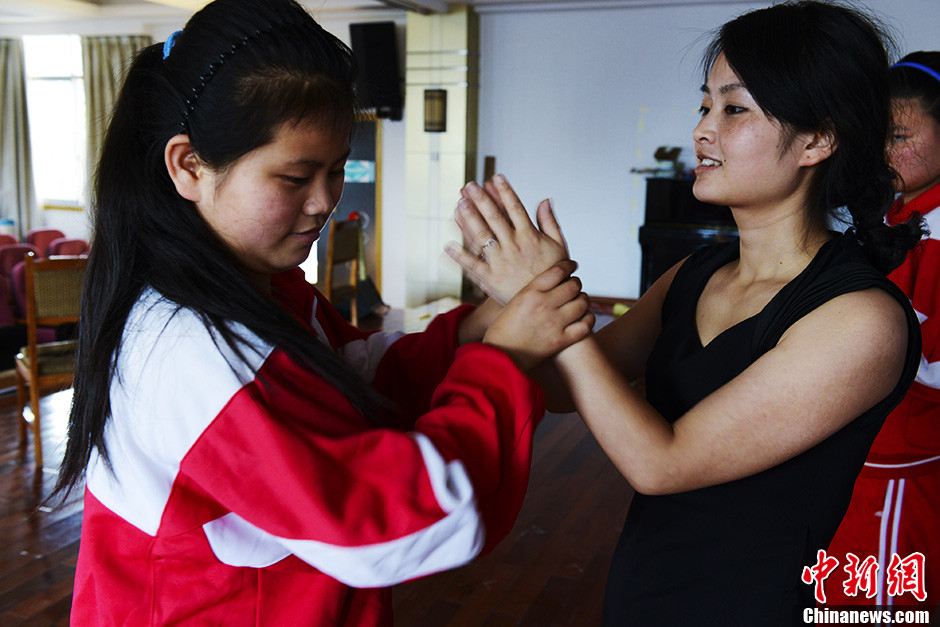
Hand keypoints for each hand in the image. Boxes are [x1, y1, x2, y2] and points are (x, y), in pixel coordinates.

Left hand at [446, 175, 568, 304]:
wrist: (548, 306)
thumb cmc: (554, 275)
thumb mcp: (559, 246)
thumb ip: (550, 222)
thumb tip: (544, 200)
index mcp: (530, 236)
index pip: (515, 207)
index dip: (505, 191)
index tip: (495, 178)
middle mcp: (514, 246)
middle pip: (494, 217)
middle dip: (481, 199)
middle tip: (469, 185)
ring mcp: (501, 262)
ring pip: (481, 236)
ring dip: (469, 219)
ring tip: (459, 204)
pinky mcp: (491, 279)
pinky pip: (472, 265)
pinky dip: (459, 256)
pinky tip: (447, 245)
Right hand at [483, 260, 594, 371]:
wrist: (499, 355)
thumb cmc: (503, 329)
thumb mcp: (514, 302)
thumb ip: (533, 291)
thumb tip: (552, 281)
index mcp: (529, 292)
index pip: (558, 271)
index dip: (568, 266)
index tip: (572, 266)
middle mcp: (543, 304)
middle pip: (573, 286)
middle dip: (576, 284)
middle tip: (575, 286)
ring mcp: (554, 323)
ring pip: (582, 303)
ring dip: (584, 299)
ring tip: (580, 300)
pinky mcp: (560, 341)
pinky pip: (585, 325)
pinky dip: (588, 318)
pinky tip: (585, 317)